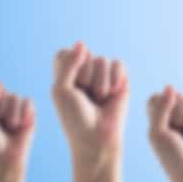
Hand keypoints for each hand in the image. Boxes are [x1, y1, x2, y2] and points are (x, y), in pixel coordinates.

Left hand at [0, 81, 34, 181]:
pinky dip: (25, 113)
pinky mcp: (29, 114)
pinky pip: (28, 101)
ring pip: (15, 96)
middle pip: (2, 91)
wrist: (6, 161)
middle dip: (1, 109)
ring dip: (13, 114)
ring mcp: (14, 110)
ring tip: (11, 128)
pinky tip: (22, 125)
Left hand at [52, 41, 128, 168]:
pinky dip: (116, 78)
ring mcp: (103, 74)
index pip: (65, 53)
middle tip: (85, 97)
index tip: (69, 89)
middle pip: (86, 55)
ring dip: (101, 82)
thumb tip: (82, 43)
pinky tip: (113, 93)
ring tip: (100, 98)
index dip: (69, 68)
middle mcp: (84, 71)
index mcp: (65, 73)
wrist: (98, 138)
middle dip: (86, 77)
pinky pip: (119, 64)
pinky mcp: (121, 79)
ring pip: (103, 60)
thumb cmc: (75, 119)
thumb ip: (68, 64)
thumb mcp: (61, 90)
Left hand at [148, 86, 182, 181]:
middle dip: (179, 117)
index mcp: (159, 116)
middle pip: (176, 96)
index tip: (164, 129)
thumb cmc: (173, 158)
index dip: (161, 110)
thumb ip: (160, 108)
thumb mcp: (157, 133)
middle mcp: (177, 112)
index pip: (156, 97)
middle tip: (181, 136)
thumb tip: (171, 86)